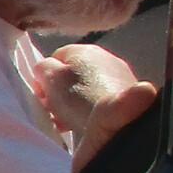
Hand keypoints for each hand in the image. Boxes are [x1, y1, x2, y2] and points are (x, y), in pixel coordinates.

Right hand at [39, 44, 157, 172]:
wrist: (120, 123)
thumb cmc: (80, 99)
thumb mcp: (50, 79)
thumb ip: (42, 68)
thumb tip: (46, 70)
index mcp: (85, 49)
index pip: (56, 58)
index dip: (46, 78)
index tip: (43, 97)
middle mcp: (107, 57)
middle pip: (74, 74)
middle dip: (62, 92)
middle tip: (54, 110)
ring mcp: (122, 76)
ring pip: (89, 88)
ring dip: (76, 103)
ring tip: (69, 121)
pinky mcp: (130, 96)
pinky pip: (103, 100)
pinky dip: (93, 110)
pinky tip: (87, 123)